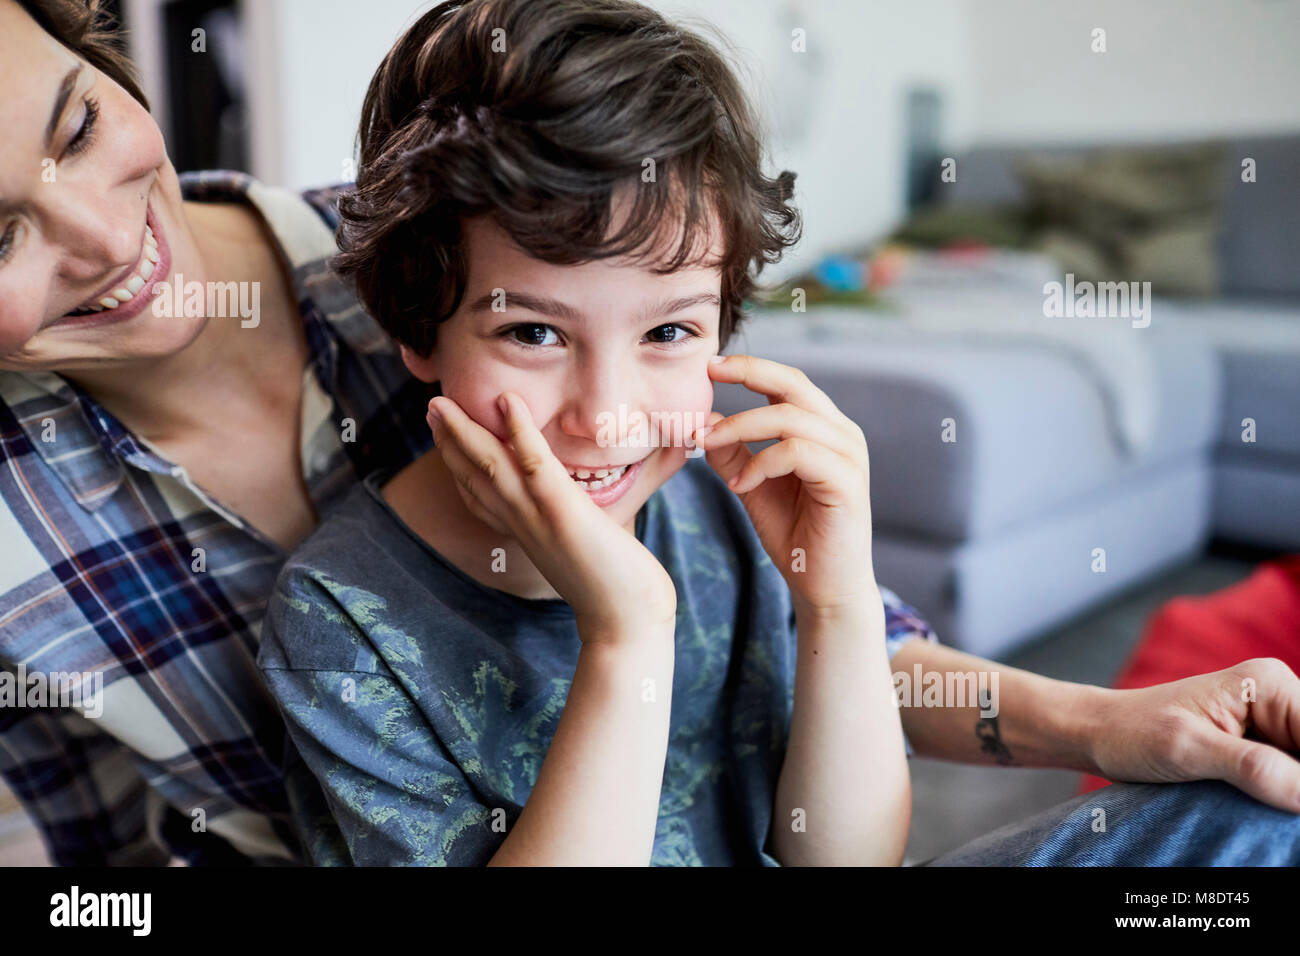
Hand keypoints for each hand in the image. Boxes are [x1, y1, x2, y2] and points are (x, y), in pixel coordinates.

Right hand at [426, 392, 676, 638]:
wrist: (626, 622)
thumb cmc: (615, 588)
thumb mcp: (584, 550)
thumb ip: (576, 529)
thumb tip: (588, 515)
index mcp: (525, 532)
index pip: (481, 495)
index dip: (459, 464)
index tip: (444, 437)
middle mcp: (522, 524)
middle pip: (474, 476)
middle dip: (449, 441)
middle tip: (430, 406)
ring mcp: (538, 516)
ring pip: (491, 465)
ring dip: (464, 431)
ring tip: (440, 401)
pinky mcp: (562, 511)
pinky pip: (535, 464)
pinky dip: (520, 431)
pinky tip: (508, 401)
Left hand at [692, 354, 874, 617]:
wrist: (824, 587)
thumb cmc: (794, 535)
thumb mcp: (752, 486)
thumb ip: (733, 453)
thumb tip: (703, 421)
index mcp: (823, 429)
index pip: (788, 382)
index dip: (751, 367)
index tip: (710, 365)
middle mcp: (842, 434)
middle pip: (794, 385)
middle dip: (748, 374)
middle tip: (707, 375)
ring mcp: (849, 456)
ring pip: (790, 418)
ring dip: (741, 427)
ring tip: (707, 446)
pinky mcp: (847, 482)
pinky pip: (798, 453)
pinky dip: (761, 463)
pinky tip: (739, 486)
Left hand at [1088, 657, 1299, 812]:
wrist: (1099, 733)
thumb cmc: (1134, 732)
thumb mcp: (1190, 750)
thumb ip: (1255, 768)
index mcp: (1269, 684)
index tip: (1291, 802)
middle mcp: (1278, 697)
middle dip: (1299, 786)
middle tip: (1273, 807)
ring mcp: (1272, 723)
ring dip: (1292, 794)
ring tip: (1262, 807)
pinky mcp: (1261, 747)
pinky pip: (1291, 776)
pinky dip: (1285, 796)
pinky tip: (1268, 811)